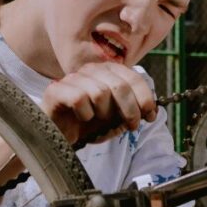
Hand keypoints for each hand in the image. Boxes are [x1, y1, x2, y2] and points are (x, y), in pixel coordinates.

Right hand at [41, 62, 157, 143]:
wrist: (57, 137)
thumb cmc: (87, 125)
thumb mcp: (114, 119)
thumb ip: (130, 112)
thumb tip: (149, 111)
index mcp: (106, 71)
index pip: (132, 77)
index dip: (145, 96)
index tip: (151, 115)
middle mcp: (90, 70)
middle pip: (119, 85)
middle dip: (131, 109)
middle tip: (132, 126)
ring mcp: (72, 78)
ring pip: (100, 92)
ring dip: (104, 113)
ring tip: (97, 120)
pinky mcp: (56, 90)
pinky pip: (80, 98)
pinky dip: (85, 114)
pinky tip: (81, 118)